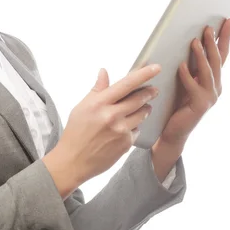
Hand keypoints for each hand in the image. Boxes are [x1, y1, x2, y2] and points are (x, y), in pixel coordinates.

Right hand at [43, 64, 160, 198]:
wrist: (73, 161)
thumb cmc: (76, 132)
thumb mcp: (82, 107)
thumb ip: (97, 89)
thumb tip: (104, 72)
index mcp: (99, 103)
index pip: (126, 84)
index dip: (144, 74)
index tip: (156, 67)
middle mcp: (112, 116)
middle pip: (139, 99)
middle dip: (149, 92)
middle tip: (154, 89)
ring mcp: (120, 131)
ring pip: (142, 114)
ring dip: (145, 108)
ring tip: (143, 107)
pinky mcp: (126, 144)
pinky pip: (137, 129)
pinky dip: (134, 126)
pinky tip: (127, 126)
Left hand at [155, 18, 229, 151]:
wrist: (174, 130)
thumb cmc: (178, 102)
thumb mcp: (186, 80)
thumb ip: (191, 65)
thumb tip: (190, 41)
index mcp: (214, 79)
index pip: (222, 54)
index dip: (225, 37)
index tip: (228, 20)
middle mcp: (216, 87)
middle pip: (217, 60)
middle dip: (214, 42)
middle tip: (209, 27)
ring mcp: (210, 97)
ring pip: (208, 71)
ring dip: (202, 55)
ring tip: (195, 41)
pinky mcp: (199, 106)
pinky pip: (193, 87)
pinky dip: (187, 76)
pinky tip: (181, 66)